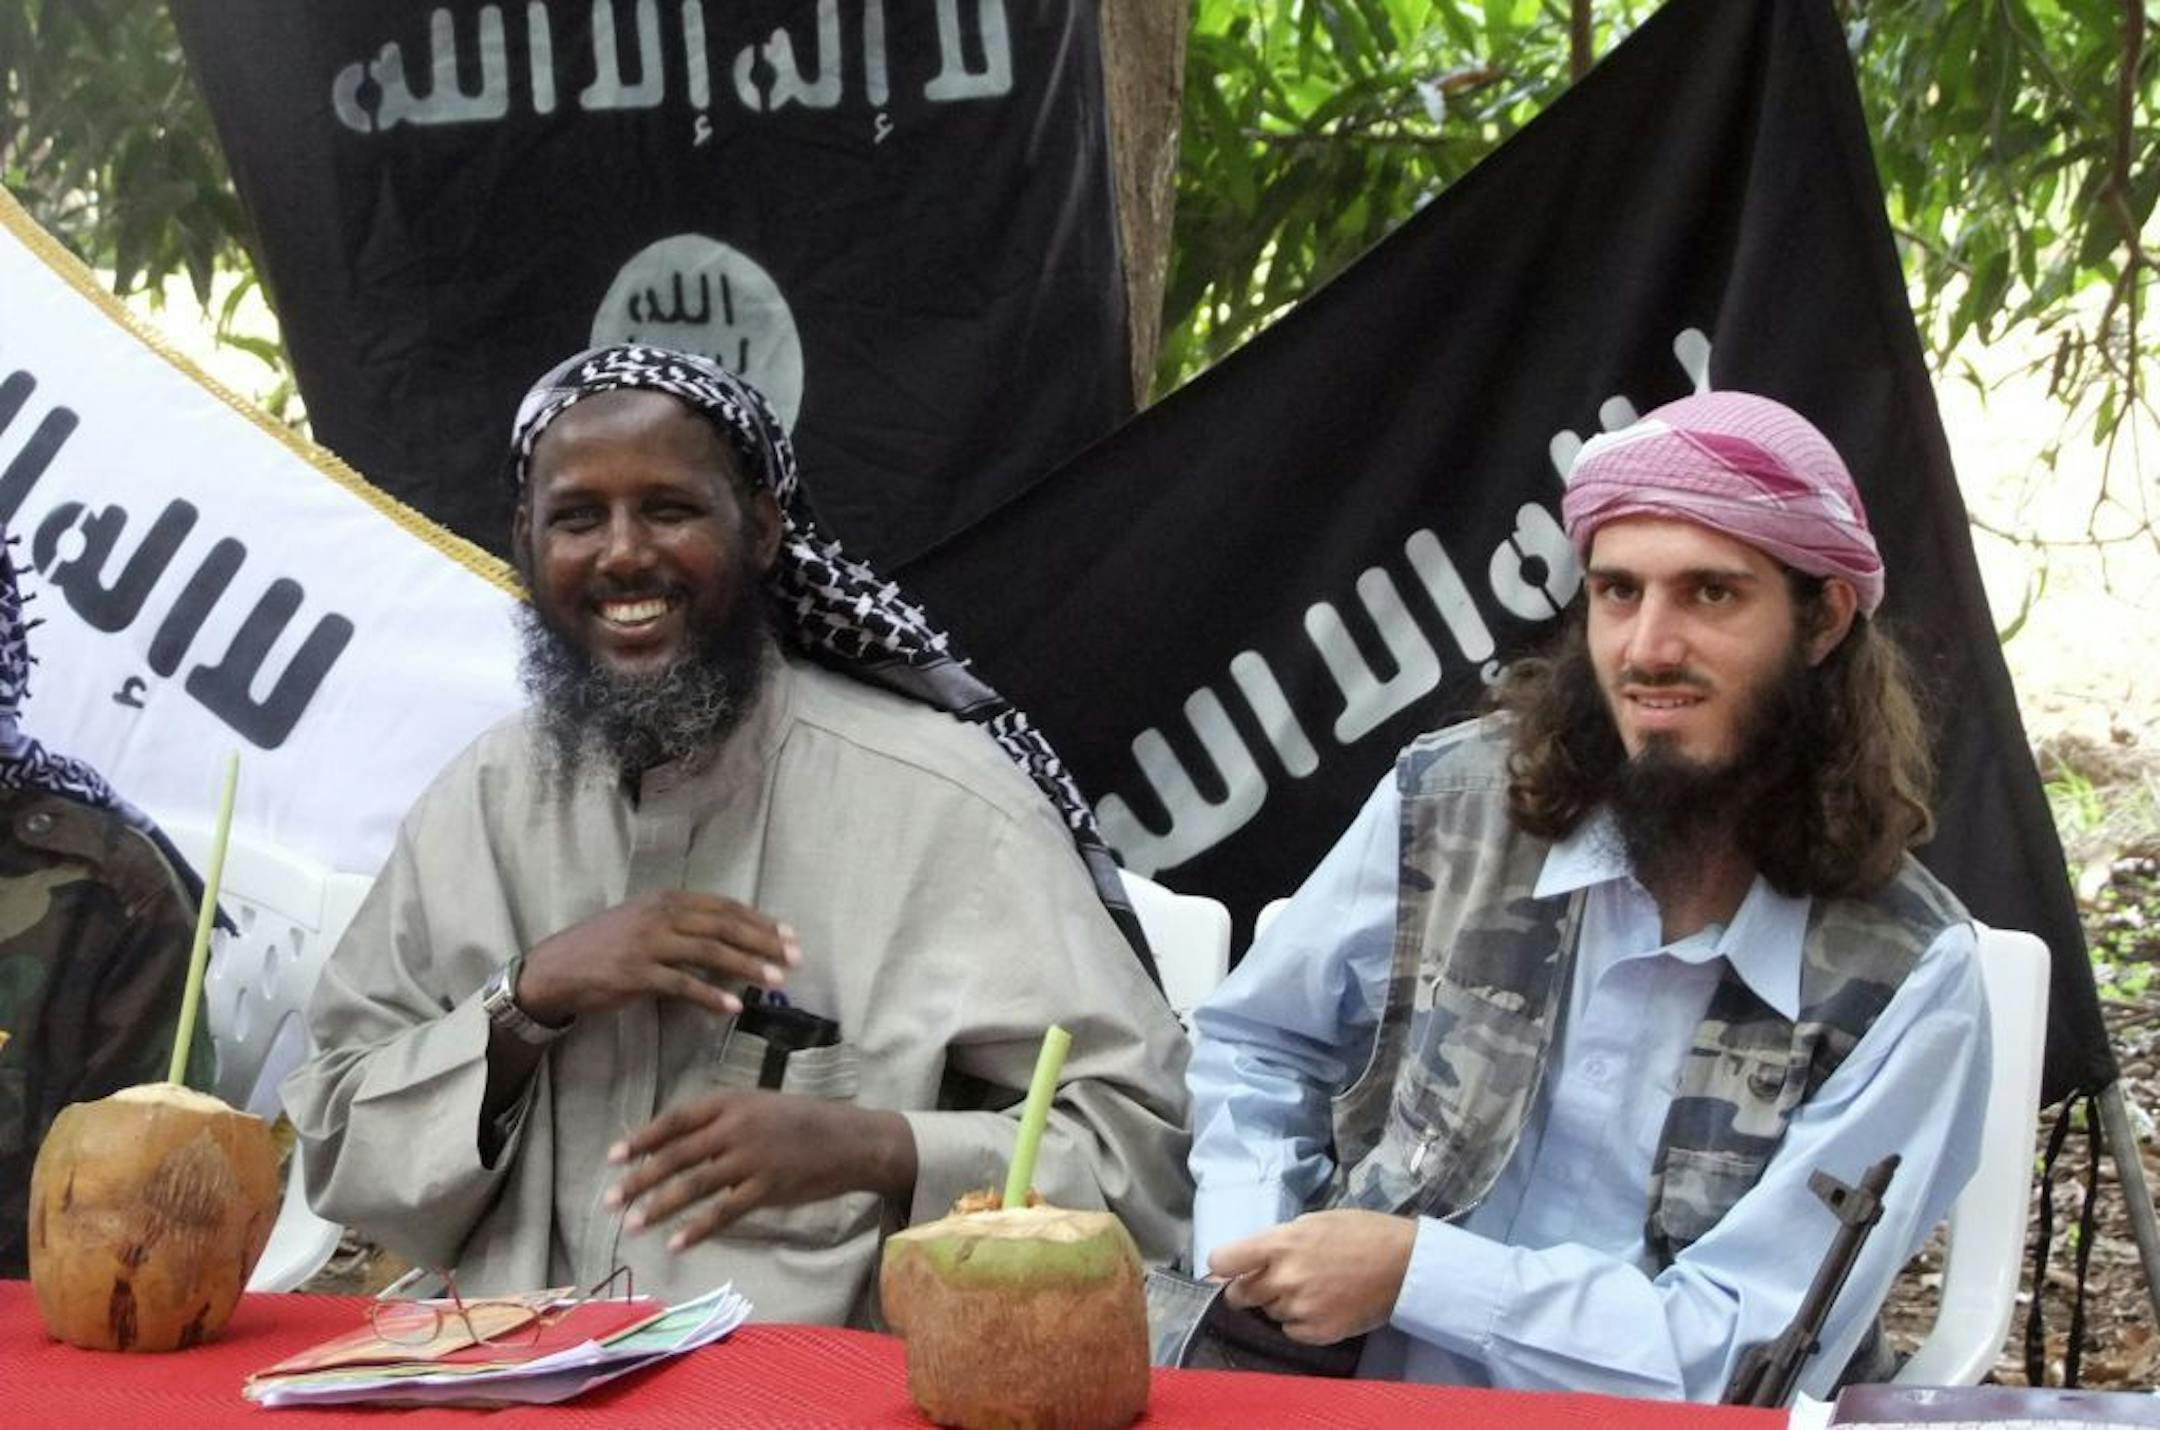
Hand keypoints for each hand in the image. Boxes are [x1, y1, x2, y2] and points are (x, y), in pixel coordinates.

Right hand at [513, 891, 799, 1024]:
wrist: (558, 968)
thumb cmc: (606, 947)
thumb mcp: (646, 924)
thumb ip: (684, 927)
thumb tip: (730, 942)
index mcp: (667, 899)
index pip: (725, 907)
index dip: (760, 921)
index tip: (789, 935)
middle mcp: (660, 915)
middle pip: (724, 926)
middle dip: (764, 942)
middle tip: (795, 958)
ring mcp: (648, 942)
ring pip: (709, 951)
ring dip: (747, 966)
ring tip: (775, 981)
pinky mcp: (636, 973)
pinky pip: (682, 984)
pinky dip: (711, 995)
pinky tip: (733, 1008)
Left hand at [604, 1089, 916, 1249]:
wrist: (853, 1140)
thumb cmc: (803, 1122)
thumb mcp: (760, 1106)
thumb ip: (721, 1121)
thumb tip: (676, 1145)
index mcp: (732, 1102)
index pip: (676, 1120)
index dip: (642, 1138)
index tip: (613, 1157)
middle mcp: (737, 1127)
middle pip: (677, 1155)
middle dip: (639, 1179)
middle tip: (610, 1200)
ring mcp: (753, 1158)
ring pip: (694, 1185)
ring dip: (659, 1207)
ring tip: (633, 1225)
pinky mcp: (768, 1189)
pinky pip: (724, 1212)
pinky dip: (697, 1229)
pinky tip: (676, 1244)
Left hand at [1208, 1210, 1416, 1344]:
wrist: (1404, 1264)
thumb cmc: (1359, 1232)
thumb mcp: (1312, 1222)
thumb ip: (1275, 1242)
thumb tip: (1244, 1261)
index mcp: (1279, 1244)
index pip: (1222, 1261)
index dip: (1222, 1267)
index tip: (1229, 1270)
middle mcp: (1283, 1279)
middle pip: (1238, 1295)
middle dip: (1248, 1289)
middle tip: (1273, 1281)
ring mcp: (1299, 1308)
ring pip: (1268, 1312)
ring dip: (1280, 1303)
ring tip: (1310, 1289)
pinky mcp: (1317, 1333)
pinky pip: (1291, 1331)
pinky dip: (1300, 1322)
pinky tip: (1322, 1306)